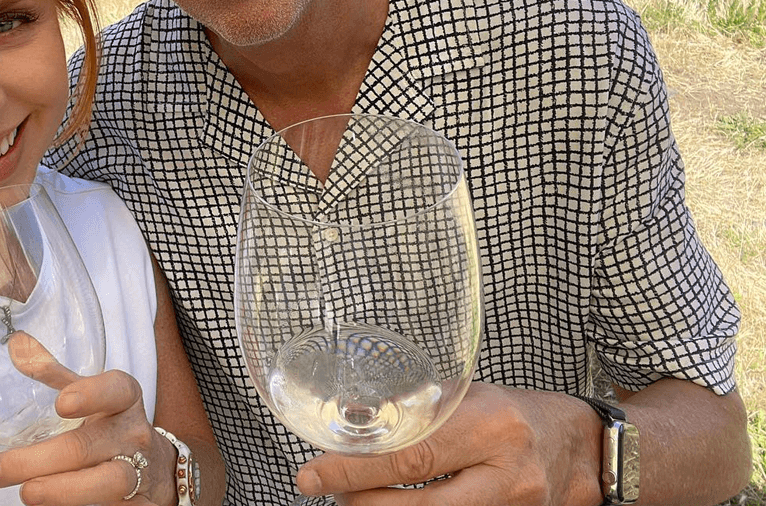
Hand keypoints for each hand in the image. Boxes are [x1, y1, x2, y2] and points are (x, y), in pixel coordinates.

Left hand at [0, 332, 177, 505]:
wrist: (157, 469)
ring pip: (104, 482)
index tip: (61, 403)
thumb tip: (16, 345)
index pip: (115, 390)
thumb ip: (53, 372)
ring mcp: (138, 472)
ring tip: (26, 493)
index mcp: (123, 399)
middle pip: (86, 446)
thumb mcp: (91, 395)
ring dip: (60, 491)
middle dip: (36, 460)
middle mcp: (132, 433)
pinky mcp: (137, 504)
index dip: (91, 394)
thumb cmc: (111, 424)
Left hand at [295, 382, 601, 505]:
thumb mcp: (466, 397)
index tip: (312, 475)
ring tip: (356, 495)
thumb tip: (349, 420)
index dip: (355, 470)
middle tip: (325, 488)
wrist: (580, 449)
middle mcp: (506, 476)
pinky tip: (394, 504)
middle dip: (361, 501)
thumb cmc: (513, 414)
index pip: (412, 457)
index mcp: (491, 427)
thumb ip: (415, 411)